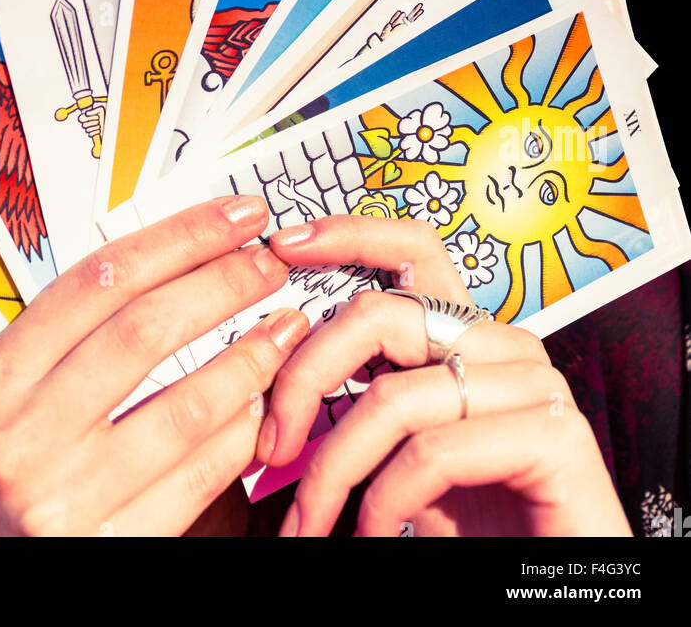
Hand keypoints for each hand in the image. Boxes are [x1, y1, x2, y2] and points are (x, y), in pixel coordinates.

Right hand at [0, 196, 307, 536]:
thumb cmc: (3, 461)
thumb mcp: (11, 387)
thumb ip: (77, 331)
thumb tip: (180, 258)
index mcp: (1, 374)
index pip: (102, 279)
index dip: (180, 238)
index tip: (235, 217)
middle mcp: (27, 432)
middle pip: (147, 330)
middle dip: (224, 284)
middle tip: (270, 264)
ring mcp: (68, 495)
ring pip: (187, 408)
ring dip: (251, 360)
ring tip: (283, 330)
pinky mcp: (112, 547)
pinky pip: (199, 478)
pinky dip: (240, 434)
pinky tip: (260, 405)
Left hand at [256, 215, 631, 537]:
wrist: (555, 591)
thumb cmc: (478, 529)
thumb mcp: (403, 458)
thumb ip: (364, 408)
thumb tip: (279, 384)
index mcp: (469, 338)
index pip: (413, 250)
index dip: (348, 234)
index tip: (285, 245)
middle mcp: (505, 347)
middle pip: (378, 316)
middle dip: (304, 380)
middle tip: (270, 448)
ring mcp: (534, 386)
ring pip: (393, 398)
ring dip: (334, 470)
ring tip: (311, 525)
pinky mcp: (554, 435)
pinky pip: (434, 451)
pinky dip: (386, 501)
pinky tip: (375, 534)